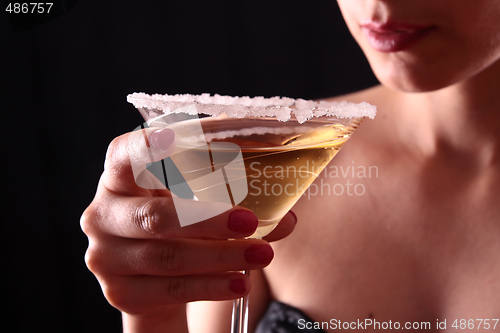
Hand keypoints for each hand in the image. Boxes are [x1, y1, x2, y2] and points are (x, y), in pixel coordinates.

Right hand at [80, 128, 296, 331]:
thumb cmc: (176, 222)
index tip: (174, 137)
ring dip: (220, 256)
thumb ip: (229, 194)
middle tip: (249, 222)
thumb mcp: (189, 198)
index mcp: (120, 178)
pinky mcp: (121, 291)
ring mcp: (107, 256)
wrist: (149, 276)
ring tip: (260, 256)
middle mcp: (105, 214)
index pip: (124, 155)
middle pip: (153, 216)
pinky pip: (170, 289)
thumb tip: (286, 215)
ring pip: (167, 257)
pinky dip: (209, 286)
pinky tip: (238, 282)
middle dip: (206, 219)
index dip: (145, 146)